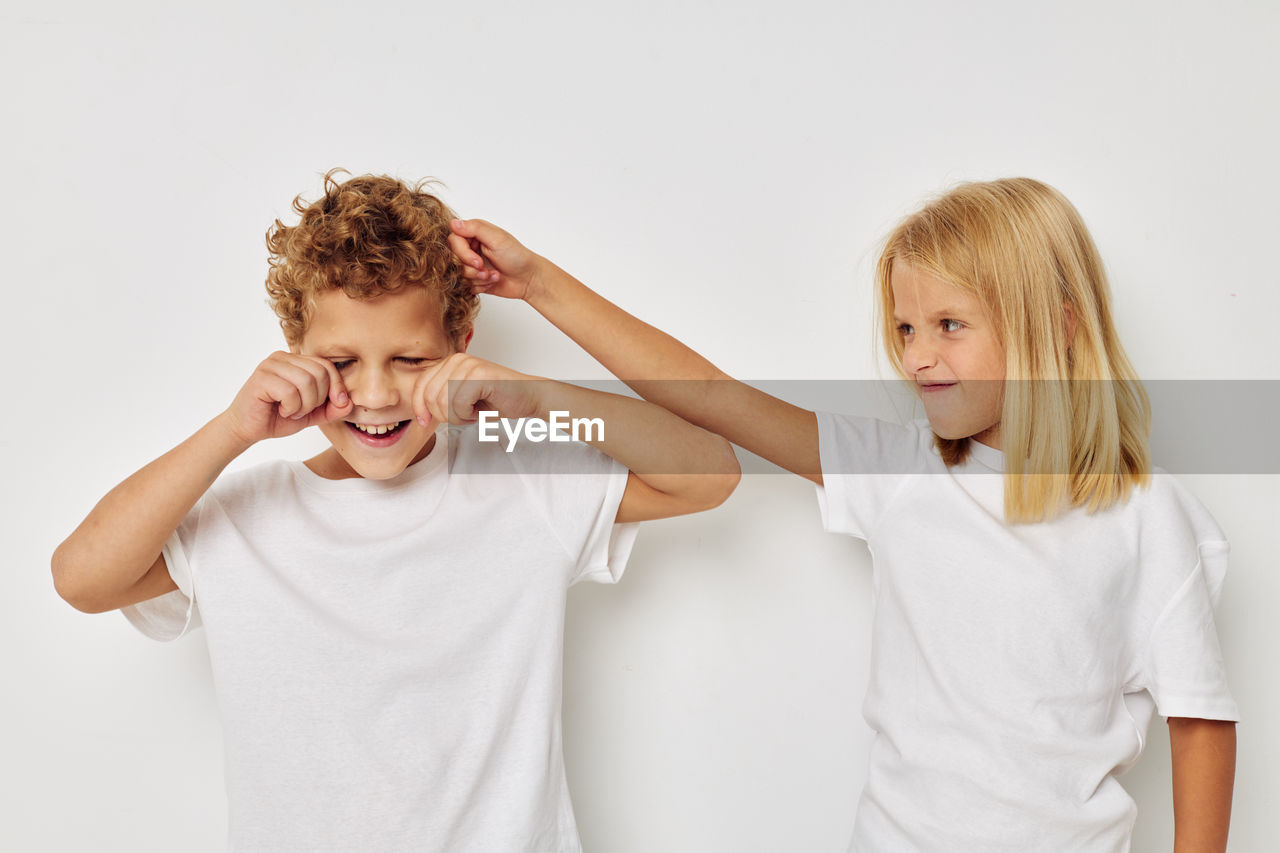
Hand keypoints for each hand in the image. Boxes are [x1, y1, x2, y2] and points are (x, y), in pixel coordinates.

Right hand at [222, 351, 353, 445]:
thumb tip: (349, 403)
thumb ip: (331, 408)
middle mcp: (283, 358)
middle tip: (302, 410)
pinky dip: (291, 408)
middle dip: (318, 399)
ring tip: (291, 411)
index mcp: (296, 361)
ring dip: (304, 405)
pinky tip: (281, 410)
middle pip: (320, 373)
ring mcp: (271, 365)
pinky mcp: (261, 377)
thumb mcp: (312, 414)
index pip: (327, 366)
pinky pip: (290, 392)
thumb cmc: (277, 417)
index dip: (337, 386)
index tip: (336, 404)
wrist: (247, 429)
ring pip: (307, 382)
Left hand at [413, 353, 542, 428]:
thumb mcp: (459, 399)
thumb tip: (418, 413)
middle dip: (443, 415)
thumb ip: (439, 399)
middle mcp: (457, 359)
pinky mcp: (479, 374)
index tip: (424, 422)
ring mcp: (468, 365)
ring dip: (458, 416)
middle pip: (429, 396)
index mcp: (449, 362)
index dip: (418, 407)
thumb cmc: (497, 400)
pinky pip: (459, 404)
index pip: (419, 386)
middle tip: (464, 416)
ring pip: (443, 402)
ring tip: (474, 412)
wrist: (528, 397)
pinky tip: (481, 410)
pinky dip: (469, 415)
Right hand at [448, 218, 543, 299]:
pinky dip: (480, 286)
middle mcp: (471, 247)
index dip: (463, 254)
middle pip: (453, 259)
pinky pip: (465, 285)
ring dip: (477, 278)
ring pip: (458, 274)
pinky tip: (493, 281)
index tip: (478, 262)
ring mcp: (471, 264)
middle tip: (486, 270)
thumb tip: (453, 223)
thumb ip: (475, 229)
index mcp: (474, 233)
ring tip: (493, 276)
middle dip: (471, 269)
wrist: (528, 279)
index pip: (454, 241)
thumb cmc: (517, 256)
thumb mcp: (497, 239)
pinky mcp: (473, 279)